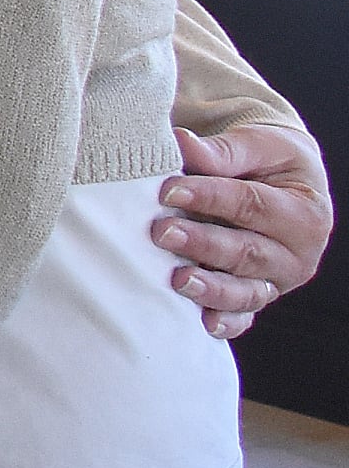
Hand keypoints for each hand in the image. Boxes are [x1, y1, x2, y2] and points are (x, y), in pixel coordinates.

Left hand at [161, 124, 329, 338]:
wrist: (279, 179)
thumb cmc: (267, 160)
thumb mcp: (258, 145)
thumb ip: (224, 151)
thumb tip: (182, 143)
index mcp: (305, 212)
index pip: (253, 205)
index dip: (210, 196)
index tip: (168, 188)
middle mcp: (297, 254)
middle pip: (247, 252)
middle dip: (203, 244)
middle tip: (162, 232)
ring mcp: (277, 280)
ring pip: (246, 291)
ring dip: (211, 288)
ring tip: (178, 280)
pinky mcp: (256, 296)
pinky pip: (243, 317)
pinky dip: (226, 323)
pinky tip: (204, 324)